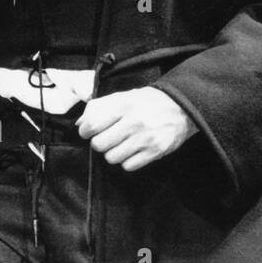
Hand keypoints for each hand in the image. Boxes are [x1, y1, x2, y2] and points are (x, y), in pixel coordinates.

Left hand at [78, 87, 198, 171]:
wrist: (182, 106)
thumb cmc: (147, 102)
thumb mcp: (123, 96)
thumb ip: (99, 107)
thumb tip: (80, 124)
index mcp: (123, 105)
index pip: (91, 126)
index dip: (86, 131)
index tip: (91, 130)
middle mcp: (134, 122)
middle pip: (99, 145)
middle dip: (101, 142)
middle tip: (110, 137)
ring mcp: (145, 138)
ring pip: (112, 158)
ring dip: (114, 153)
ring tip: (123, 143)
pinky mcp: (155, 151)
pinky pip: (128, 166)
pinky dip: (128, 161)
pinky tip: (135, 150)